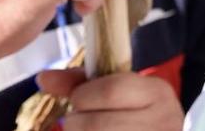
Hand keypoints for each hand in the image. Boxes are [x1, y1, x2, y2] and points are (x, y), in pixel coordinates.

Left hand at [36, 69, 182, 130]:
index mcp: (157, 93)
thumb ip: (81, 82)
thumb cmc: (134, 110)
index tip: (79, 99)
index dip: (83, 95)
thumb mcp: (119, 89)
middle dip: (76, 123)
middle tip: (78, 122)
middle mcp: (162, 121)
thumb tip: (42, 79)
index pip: (109, 91)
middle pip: (96, 125)